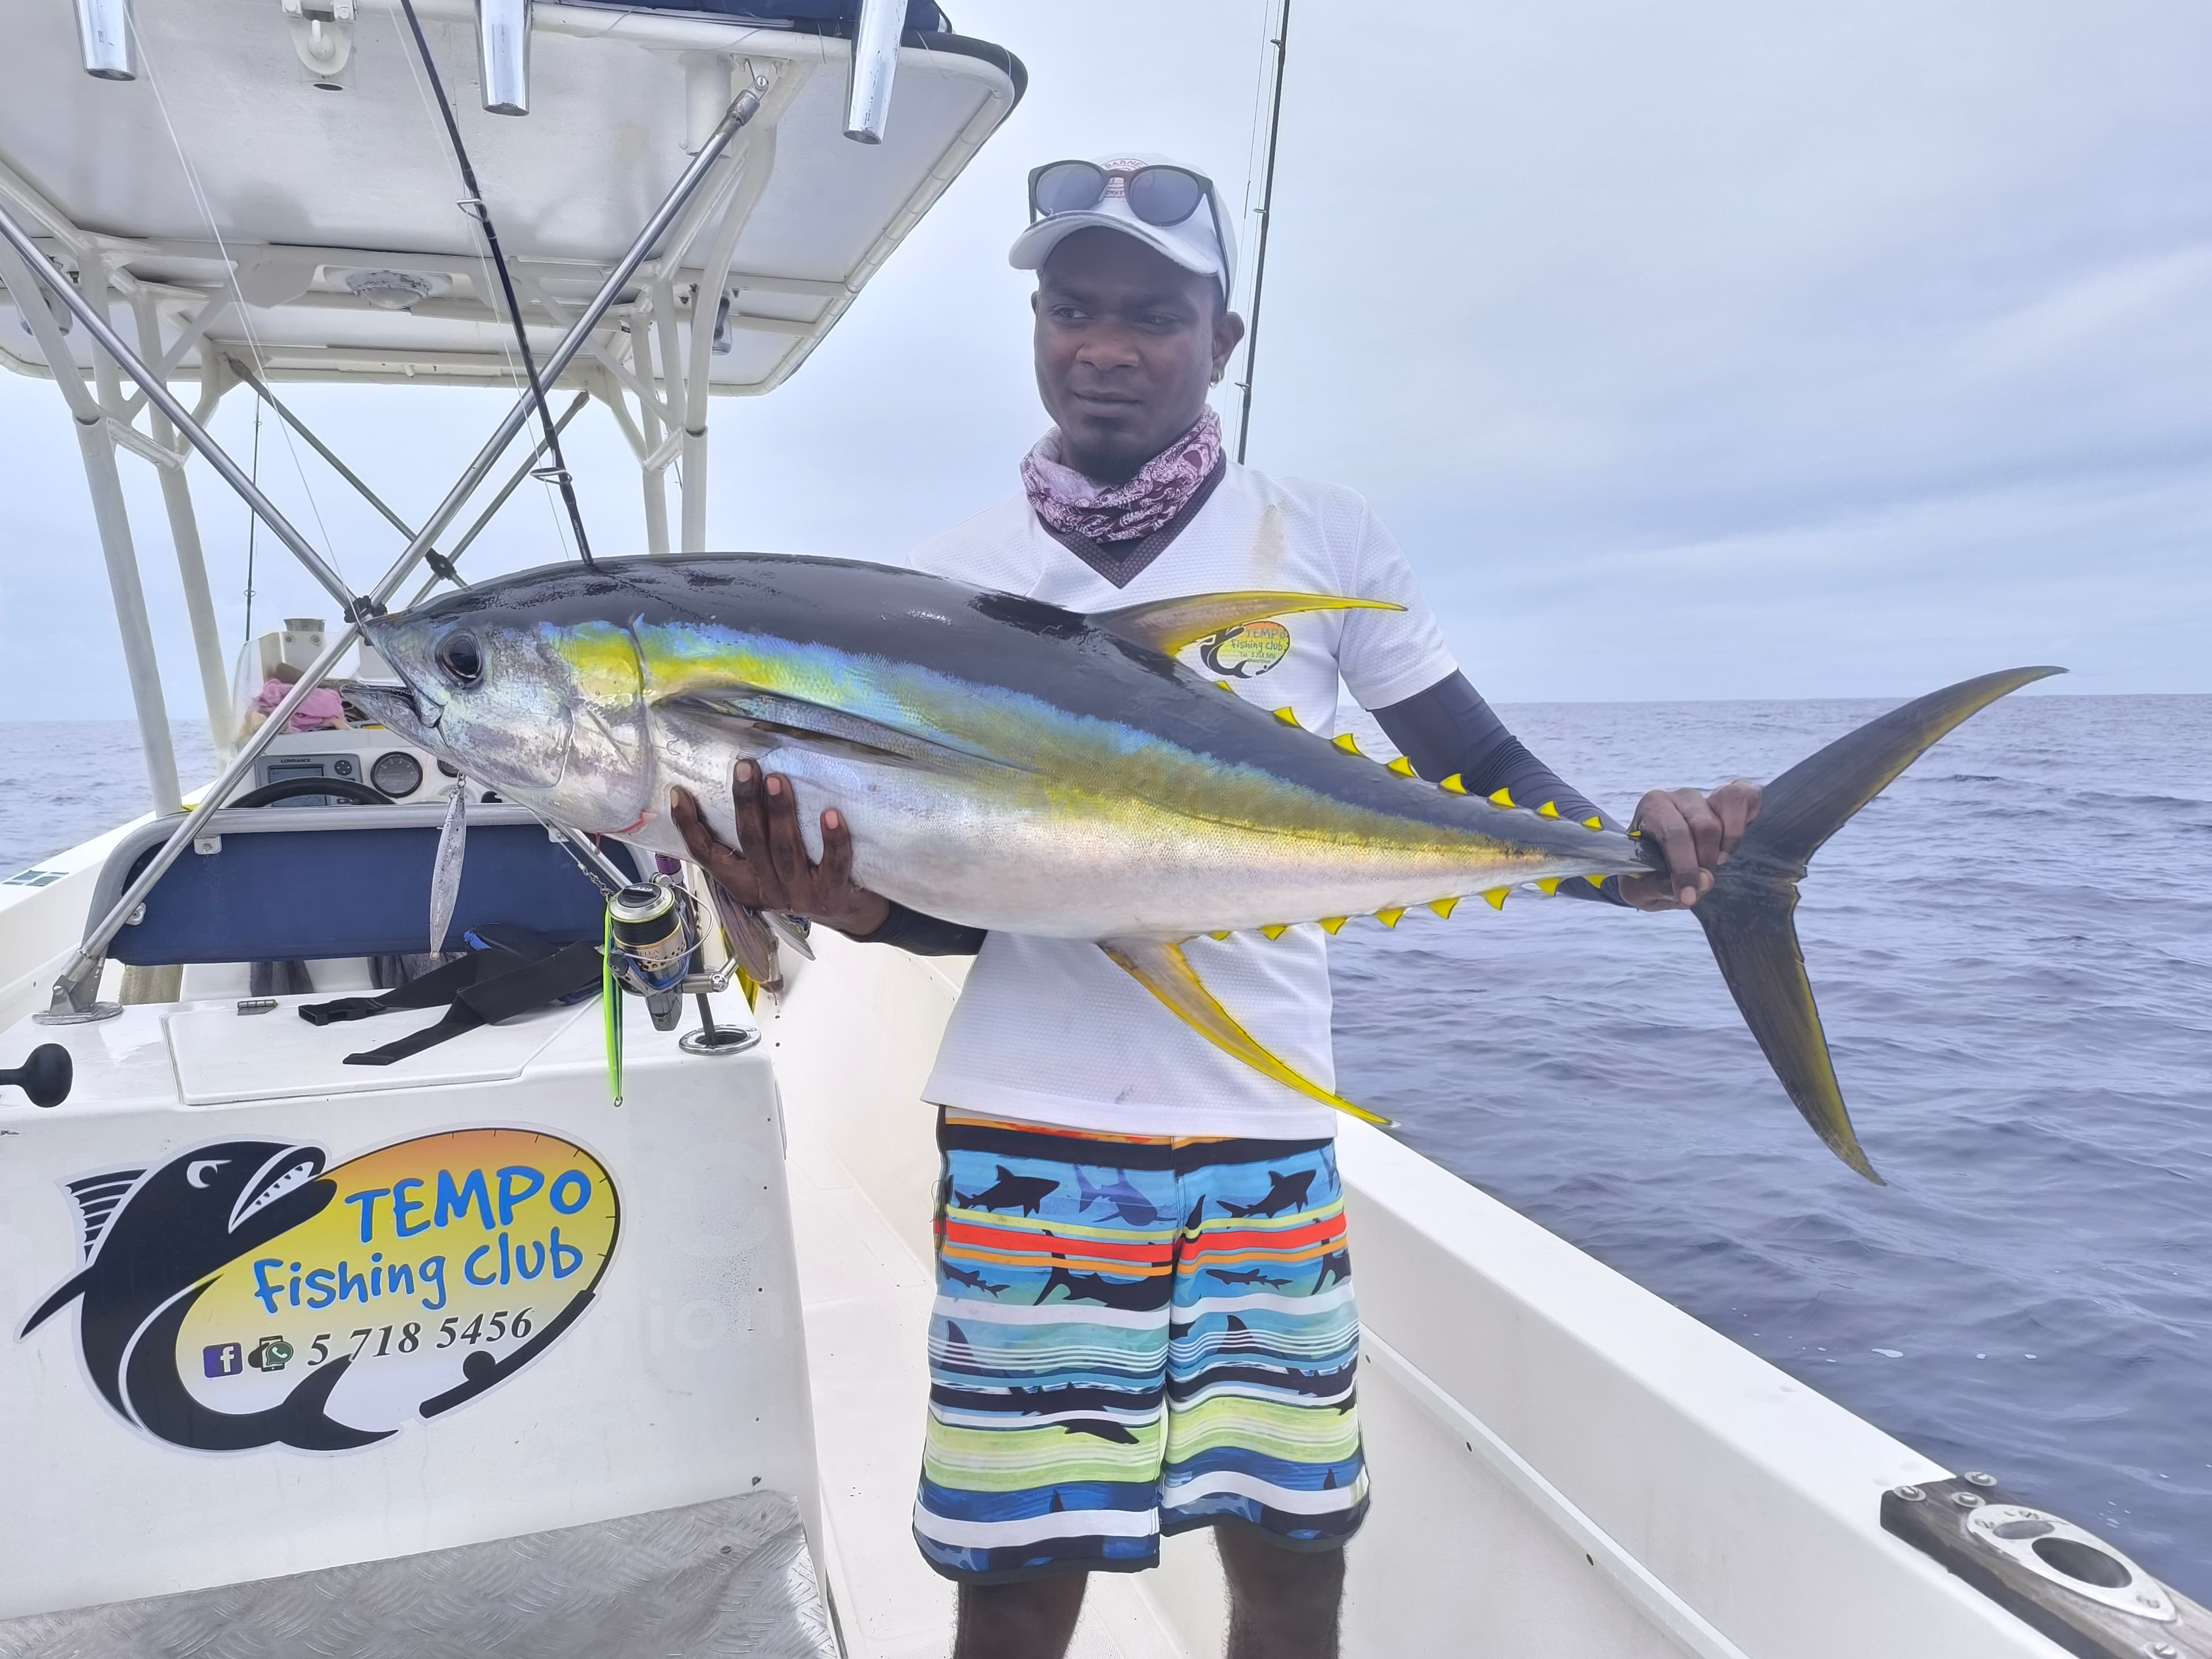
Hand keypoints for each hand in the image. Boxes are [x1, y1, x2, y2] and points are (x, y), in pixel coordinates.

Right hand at [670, 761, 891, 937]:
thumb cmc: (804, 875)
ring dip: (781, 813)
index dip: (689, 826)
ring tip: (777, 779)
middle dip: (746, 803)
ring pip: (785, 851)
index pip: (708, 855)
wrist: (850, 913)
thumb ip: (753, 839)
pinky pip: (833, 865)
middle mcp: (768, 891)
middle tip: (745, 767)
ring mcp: (801, 895)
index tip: (678, 793)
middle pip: (750, 843)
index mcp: (743, 883)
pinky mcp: (834, 894)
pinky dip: (833, 840)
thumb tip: (734, 787)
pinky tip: (830, 814)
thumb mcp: (769, 865)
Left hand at [1617, 779, 1762, 910]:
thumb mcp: (1640, 889)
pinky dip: (1745, 820)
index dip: (1685, 869)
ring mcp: (1707, 795)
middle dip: (1705, 862)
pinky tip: (1731, 845)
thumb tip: (1703, 883)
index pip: (1674, 834)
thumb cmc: (1646, 872)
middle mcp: (1680, 797)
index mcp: (1652, 810)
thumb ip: (1660, 888)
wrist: (1656, 863)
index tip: (1689, 897)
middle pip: (1704, 825)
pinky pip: (1747, 796)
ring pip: (1727, 808)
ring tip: (1716, 862)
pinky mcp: (1731, 796)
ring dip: (1727, 843)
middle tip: (1701, 883)